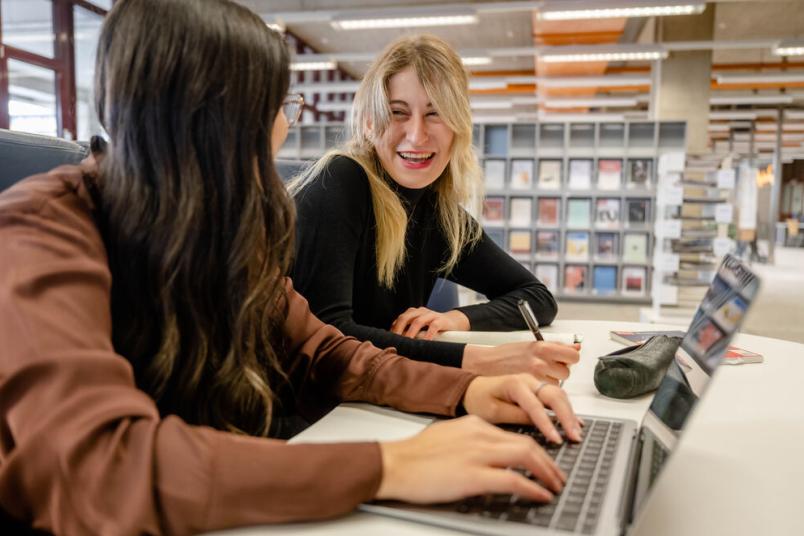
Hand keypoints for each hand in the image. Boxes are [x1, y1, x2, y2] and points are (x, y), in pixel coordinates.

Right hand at [376, 415, 564, 503]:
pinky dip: (533, 488)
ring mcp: (478, 454)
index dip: (535, 450)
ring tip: (556, 486)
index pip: (514, 435)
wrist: (394, 464)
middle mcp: (480, 435)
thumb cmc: (414, 456)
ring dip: (547, 473)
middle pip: (527, 444)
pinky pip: (514, 481)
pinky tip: (541, 495)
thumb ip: (470, 443)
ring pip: (527, 457)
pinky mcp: (474, 476)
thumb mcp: (448, 438)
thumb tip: (487, 458)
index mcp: (474, 425)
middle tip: (558, 476)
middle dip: (549, 462)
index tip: (544, 461)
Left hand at [390, 307, 468, 339]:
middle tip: (395, 341)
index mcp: (413, 313)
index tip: (389, 340)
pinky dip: (428, 334)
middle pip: (405, 317)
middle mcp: (420, 312)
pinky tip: (425, 342)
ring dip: (410, 332)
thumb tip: (397, 344)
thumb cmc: (432, 327)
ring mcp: (431, 315)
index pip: (400, 319)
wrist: (452, 322)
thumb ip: (409, 332)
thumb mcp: (420, 328)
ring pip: (417, 321)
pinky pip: (433, 326)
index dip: (393, 329)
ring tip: (407, 342)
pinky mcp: (441, 320)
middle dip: (398, 329)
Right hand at [462, 341, 580, 382]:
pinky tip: (532, 383)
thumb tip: (576, 347)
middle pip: (567, 372)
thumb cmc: (508, 354)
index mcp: (543, 347)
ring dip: (551, 382)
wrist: (487, 363)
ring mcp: (536, 375)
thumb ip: (557, 346)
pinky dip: (542, 389)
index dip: (571, 358)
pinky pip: (546, 391)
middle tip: (548, 367)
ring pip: (558, 383)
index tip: (566, 359)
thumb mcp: (533, 345)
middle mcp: (541, 361)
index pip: (573, 355)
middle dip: (560, 372)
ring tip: (537, 376)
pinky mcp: (531, 387)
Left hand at [462, 374, 582, 442]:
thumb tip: (539, 424)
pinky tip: (574, 422)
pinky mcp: (537, 389)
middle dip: (567, 417)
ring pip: (559, 395)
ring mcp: (534, 383)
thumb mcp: (493, 412)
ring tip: (576, 433)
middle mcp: (527, 380)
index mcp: (514, 384)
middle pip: (554, 395)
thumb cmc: (479, 400)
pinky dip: (566, 409)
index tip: (556, 439)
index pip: (536, 405)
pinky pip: (556, 397)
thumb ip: (516, 416)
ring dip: (570, 414)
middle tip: (574, 436)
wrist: (472, 390)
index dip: (547, 424)